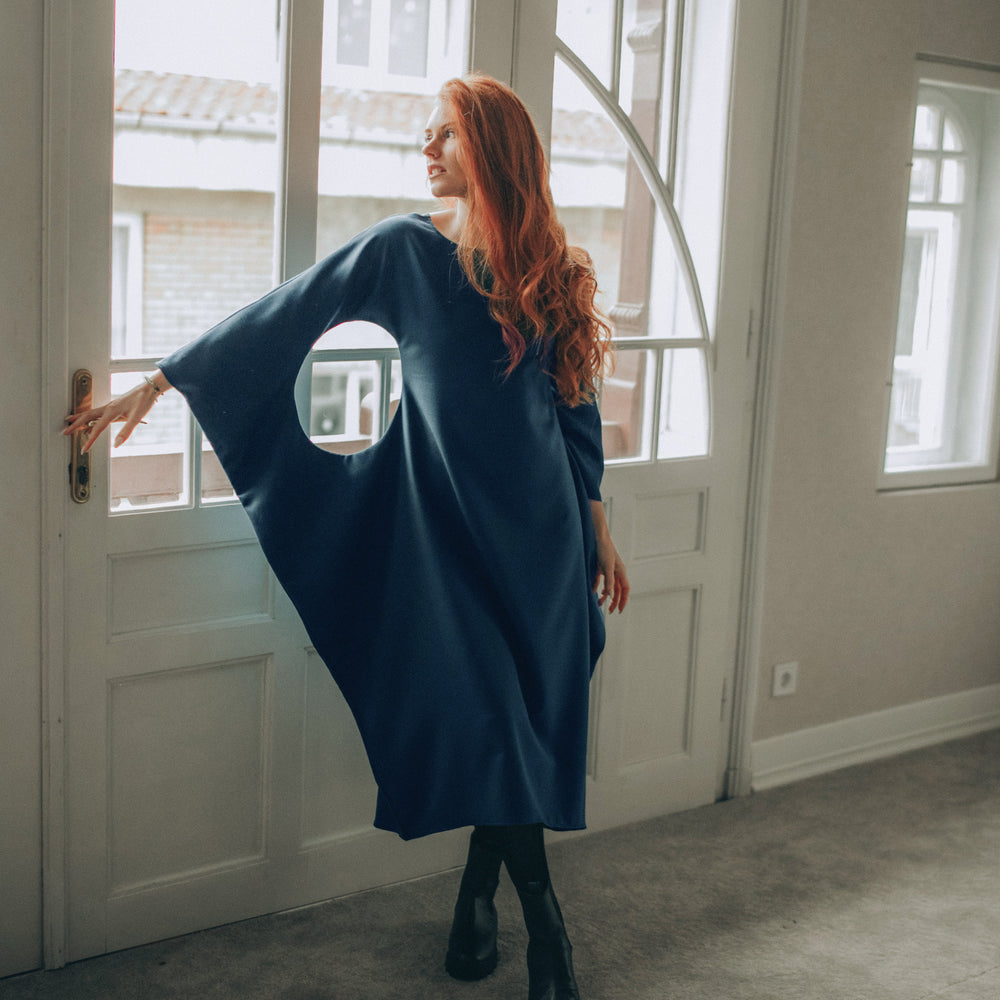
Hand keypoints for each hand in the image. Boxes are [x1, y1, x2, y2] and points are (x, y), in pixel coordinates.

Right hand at [63, 371, 171, 453]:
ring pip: (90, 413)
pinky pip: (97, 412)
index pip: (97, 428)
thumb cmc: (144, 401)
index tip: (84, 449)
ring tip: (69, 422)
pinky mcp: (114, 406)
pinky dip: (89, 417)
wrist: (149, 388)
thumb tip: (117, 444)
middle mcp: (108, 407)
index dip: (90, 440)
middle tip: (65, 431)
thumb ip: (126, 431)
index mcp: (112, 411)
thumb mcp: (136, 417)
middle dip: (75, 425)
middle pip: (87, 417)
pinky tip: (89, 420)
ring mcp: (110, 406)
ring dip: (79, 418)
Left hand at [589, 499, 629, 613]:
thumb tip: (610, 595)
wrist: (597, 537)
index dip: (623, 600)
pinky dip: (597, 586)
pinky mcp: (601, 567)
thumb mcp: (607, 567)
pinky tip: (593, 592)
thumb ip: (609, 581)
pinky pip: (600, 580)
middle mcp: (616, 572)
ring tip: (599, 604)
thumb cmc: (604, 550)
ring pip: (609, 586)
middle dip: (614, 601)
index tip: (619, 610)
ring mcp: (609, 570)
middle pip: (617, 590)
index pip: (625, 590)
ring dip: (605, 595)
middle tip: (610, 612)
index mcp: (621, 572)